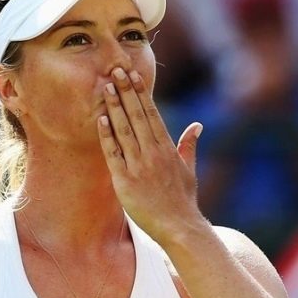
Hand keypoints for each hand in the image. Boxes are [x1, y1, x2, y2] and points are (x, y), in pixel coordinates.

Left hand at [97, 67, 204, 244]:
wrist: (180, 227)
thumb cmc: (184, 201)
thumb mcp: (189, 170)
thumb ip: (189, 146)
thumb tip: (197, 126)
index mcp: (167, 148)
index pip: (152, 114)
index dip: (141, 93)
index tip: (133, 75)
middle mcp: (154, 153)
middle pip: (137, 115)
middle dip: (126, 91)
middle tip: (115, 70)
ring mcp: (139, 166)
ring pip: (125, 129)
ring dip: (115, 107)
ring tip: (106, 86)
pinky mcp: (126, 181)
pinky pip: (114, 154)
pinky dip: (107, 136)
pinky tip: (101, 119)